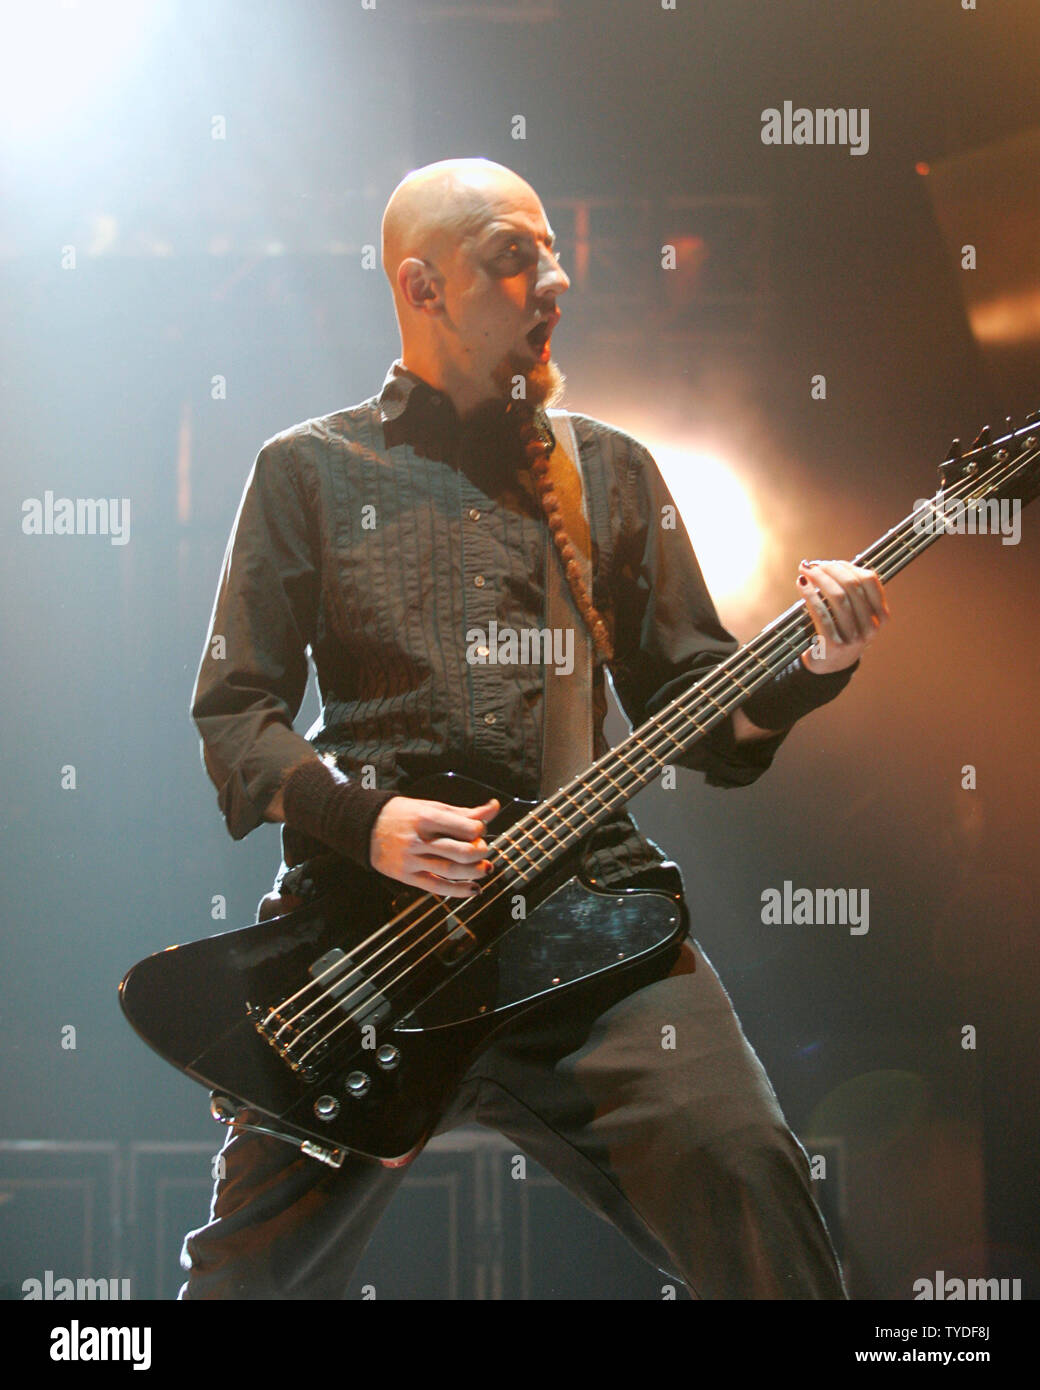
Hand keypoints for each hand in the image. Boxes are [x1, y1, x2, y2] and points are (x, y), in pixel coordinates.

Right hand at [369, 795, 499, 897]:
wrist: (365, 826)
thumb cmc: (403, 814)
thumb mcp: (432, 807)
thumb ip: (464, 812)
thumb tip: (494, 807)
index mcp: (425, 817)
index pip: (464, 827)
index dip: (479, 830)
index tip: (480, 830)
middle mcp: (418, 839)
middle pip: (459, 851)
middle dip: (479, 852)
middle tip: (484, 850)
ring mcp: (411, 860)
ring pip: (450, 871)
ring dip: (474, 872)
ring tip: (485, 869)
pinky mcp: (407, 876)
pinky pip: (437, 887)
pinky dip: (458, 890)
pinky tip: (473, 889)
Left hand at [797, 559, 889, 673]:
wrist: (828, 667)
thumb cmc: (839, 633)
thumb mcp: (853, 615)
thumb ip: (849, 593)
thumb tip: (827, 564)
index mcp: (880, 616)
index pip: (869, 580)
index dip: (848, 566)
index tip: (830, 562)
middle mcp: (871, 627)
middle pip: (852, 586)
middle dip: (830, 570)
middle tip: (813, 565)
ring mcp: (854, 637)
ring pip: (838, 597)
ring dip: (819, 579)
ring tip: (806, 572)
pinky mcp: (835, 644)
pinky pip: (821, 613)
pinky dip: (810, 595)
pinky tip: (802, 586)